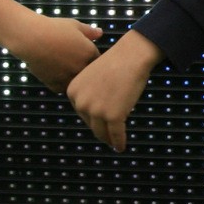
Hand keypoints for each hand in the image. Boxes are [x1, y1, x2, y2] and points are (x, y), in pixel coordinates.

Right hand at [0, 0, 102, 93]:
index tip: (86, 54)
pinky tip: (55, 72)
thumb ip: (89, 31)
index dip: (92, 58)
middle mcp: (82, 68)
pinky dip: (60, 82)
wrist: (31, 38)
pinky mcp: (55, 85)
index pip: (99, 61)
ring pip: (77, 83)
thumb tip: (101, 33)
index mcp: (90, 53)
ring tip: (64, 66)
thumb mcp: (74, 25)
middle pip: (89, 74)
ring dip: (73, 77)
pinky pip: (63, 87)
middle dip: (85, 69)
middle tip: (73, 61)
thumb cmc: (53, 28)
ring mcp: (69, 78)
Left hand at [65, 30, 162, 151]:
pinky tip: (121, 147)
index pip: (82, 112)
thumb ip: (89, 94)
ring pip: (102, 133)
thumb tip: (95, 115)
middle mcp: (80, 103)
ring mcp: (96, 111)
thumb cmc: (116, 63)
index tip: (101, 123)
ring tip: (114, 144)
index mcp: (72, 92)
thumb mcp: (92, 77)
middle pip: (91, 124)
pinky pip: (116, 135)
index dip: (93, 119)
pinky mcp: (113, 116)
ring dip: (108, 140)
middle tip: (109, 136)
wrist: (131, 56)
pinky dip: (119, 143)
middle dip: (101, 130)